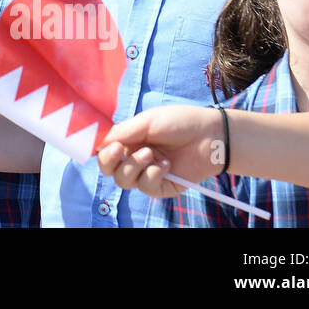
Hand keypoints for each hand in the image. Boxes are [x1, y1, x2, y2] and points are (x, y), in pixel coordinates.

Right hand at [96, 104, 224, 195]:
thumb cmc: (180, 122)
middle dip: (110, 161)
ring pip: (124, 180)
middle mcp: (135, 158)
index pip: (105, 151)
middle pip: (109, 169)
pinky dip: (153, 174)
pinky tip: (167, 164)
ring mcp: (148, 173)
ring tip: (152, 154)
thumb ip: (122, 132)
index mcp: (129, 140)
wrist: (210, 135)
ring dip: (134, 166)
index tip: (108, 145)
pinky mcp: (162, 187)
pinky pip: (146, 187)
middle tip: (120, 150)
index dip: (101, 151)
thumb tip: (98, 143)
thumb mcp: (147, 121)